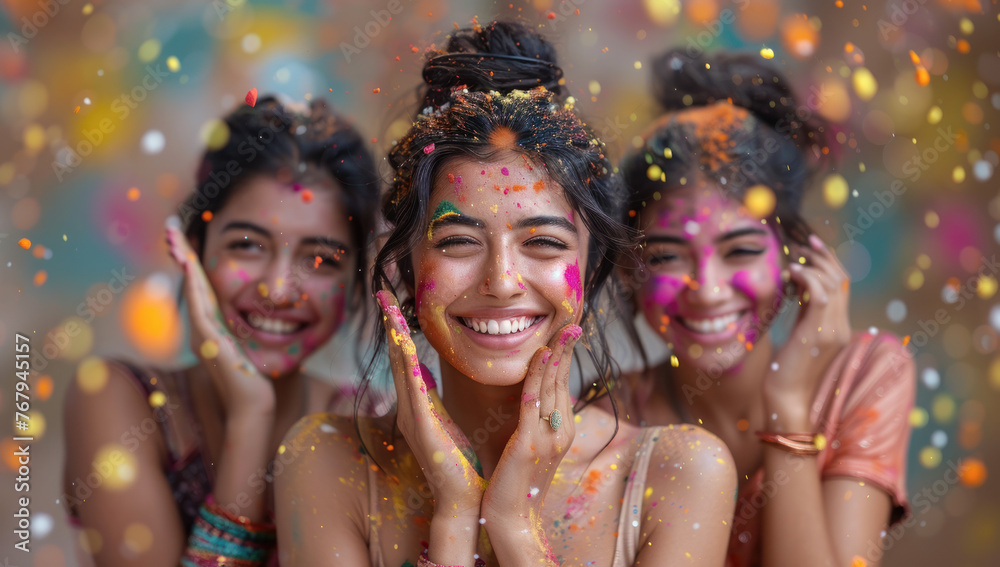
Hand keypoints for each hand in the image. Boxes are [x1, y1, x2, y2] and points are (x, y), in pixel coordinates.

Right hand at [165, 218, 274, 418]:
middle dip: (181, 254)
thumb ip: (248, 329)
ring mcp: (202, 334)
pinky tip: (190, 265)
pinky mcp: (209, 340)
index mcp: (210, 328)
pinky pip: (199, 306)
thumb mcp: (251, 345)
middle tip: (170, 227)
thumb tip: (264, 313)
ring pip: (191, 290)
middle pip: (189, 283)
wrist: (253, 406)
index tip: (184, 238)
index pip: (200, 287)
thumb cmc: (258, 379)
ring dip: (184, 262)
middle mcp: (201, 329)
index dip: (192, 262)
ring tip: (174, 237)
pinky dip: (194, 284)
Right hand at [375, 290, 486, 519]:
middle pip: (397, 357)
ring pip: (402, 369)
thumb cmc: (458, 463)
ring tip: (389, 310)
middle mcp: (409, 408)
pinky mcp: (424, 431)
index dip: (397, 328)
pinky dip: (409, 370)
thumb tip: (424, 371)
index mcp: (417, 404)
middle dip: (389, 324)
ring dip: (396, 338)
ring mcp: (414, 419)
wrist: (461, 500)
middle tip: (382, 292)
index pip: (404, 357)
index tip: (391, 300)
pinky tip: (406, 349)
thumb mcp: (444, 421)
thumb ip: (432, 398)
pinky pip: (415, 394)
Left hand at [480, 324, 581, 547]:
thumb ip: (534, 424)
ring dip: (557, 355)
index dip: (565, 359)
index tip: (567, 333)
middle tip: (572, 322)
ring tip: (562, 330)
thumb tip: (533, 403)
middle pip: (563, 381)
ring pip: (553, 386)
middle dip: (567, 350)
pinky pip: (534, 401)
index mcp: (560, 431)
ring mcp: (548, 436)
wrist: (511, 518)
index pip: (562, 386)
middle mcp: (560, 431)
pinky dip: (538, 375)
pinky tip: (540, 355)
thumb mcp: (530, 449)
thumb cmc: (515, 484)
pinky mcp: (530, 441)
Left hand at [766, 234, 850, 429]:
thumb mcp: (798, 334)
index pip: (841, 285)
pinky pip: (820, 295)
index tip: (810, 246)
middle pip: (841, 279)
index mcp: (838, 326)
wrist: (785, 399)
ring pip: (834, 283)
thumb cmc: (784, 370)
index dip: (828, 262)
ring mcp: (833, 331)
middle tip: (804, 242)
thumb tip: (797, 285)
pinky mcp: (818, 334)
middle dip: (823, 256)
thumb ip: (804, 312)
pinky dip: (808, 278)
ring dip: (814, 264)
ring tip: (795, 257)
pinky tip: (792, 273)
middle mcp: (841, 327)